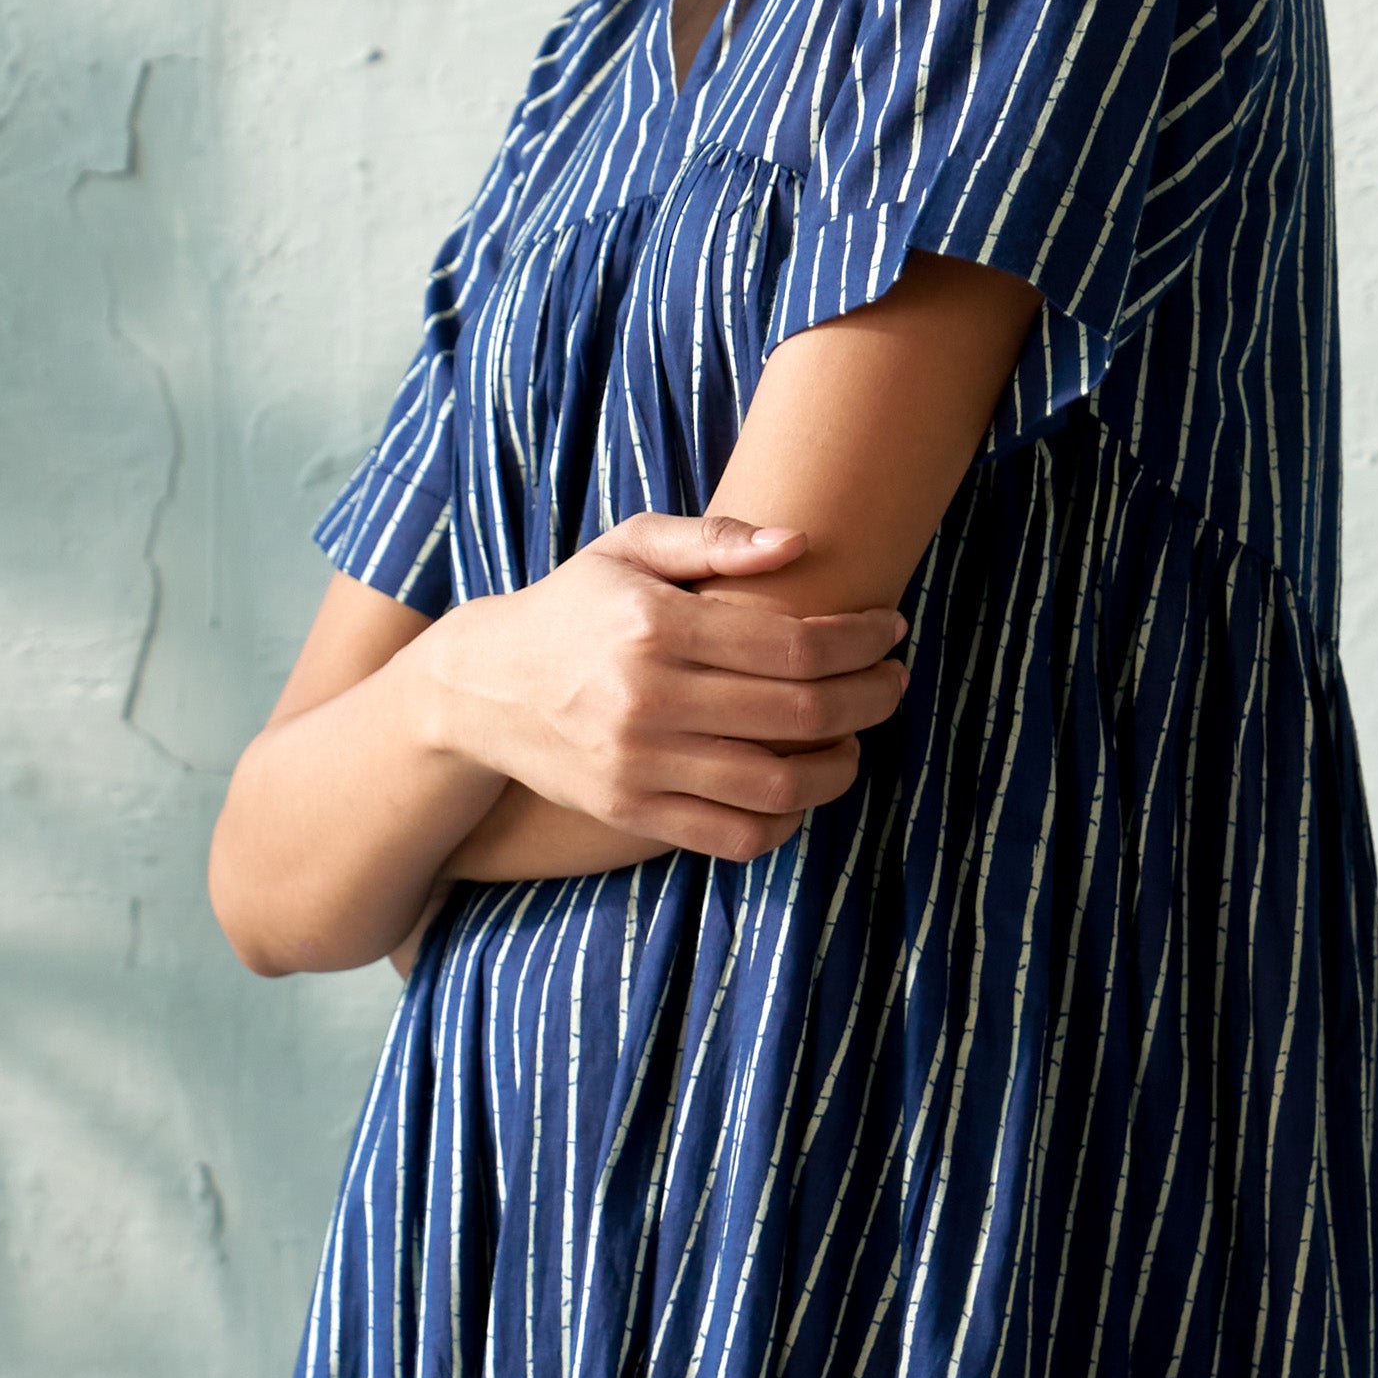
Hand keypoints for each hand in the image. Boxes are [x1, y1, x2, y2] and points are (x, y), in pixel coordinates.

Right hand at [405, 514, 908, 866]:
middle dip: (870, 698)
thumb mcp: (629, 547)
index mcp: (655, 627)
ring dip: (841, 766)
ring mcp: (639, 767)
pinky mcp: (631, 815)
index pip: (792, 644)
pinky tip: (801, 790)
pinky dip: (786, 822)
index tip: (889, 631)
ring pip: (777, 785)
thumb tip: (799, 542)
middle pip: (799, 713)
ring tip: (857, 740)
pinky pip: (734, 837)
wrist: (483, 687)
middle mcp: (648, 701)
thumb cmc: (574, 605)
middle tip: (894, 683)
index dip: (858, 641)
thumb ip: (713, 539)